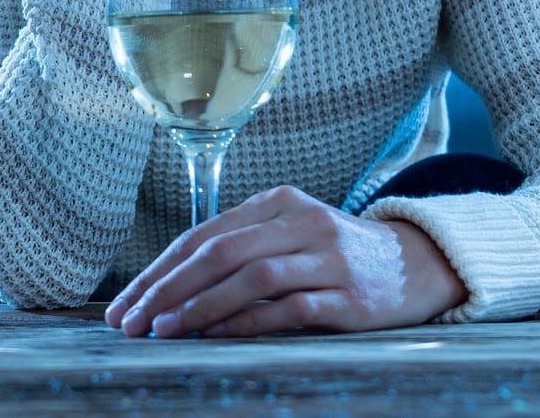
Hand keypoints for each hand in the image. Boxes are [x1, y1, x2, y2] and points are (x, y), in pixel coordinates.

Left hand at [103, 185, 465, 338]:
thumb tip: (168, 287)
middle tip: (132, 322)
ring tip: (165, 331)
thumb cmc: (335, 253)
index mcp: (278, 202)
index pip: (203, 235)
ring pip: (251, 278)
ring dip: (201, 307)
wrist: (414, 264)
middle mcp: (301, 221)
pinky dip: (249, 322)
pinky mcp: (348, 294)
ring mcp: (327, 257)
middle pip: (219, 252)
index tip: (125, 304)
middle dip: (166, 289)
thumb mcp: (288, 234)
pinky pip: (290, 308)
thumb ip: (240, 249)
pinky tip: (218, 337)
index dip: (158, 270)